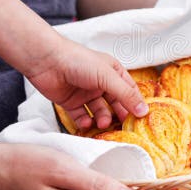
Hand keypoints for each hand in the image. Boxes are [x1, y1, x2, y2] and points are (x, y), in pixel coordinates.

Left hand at [25, 36, 147, 129]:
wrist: (46, 61)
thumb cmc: (79, 61)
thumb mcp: (108, 77)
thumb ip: (126, 95)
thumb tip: (144, 111)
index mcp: (113, 72)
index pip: (130, 90)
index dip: (136, 104)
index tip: (141, 119)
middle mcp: (101, 83)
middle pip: (116, 103)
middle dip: (119, 115)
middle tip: (123, 128)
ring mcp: (86, 93)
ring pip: (100, 111)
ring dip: (102, 119)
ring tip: (102, 124)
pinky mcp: (71, 102)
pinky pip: (82, 116)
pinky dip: (85, 122)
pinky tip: (86, 123)